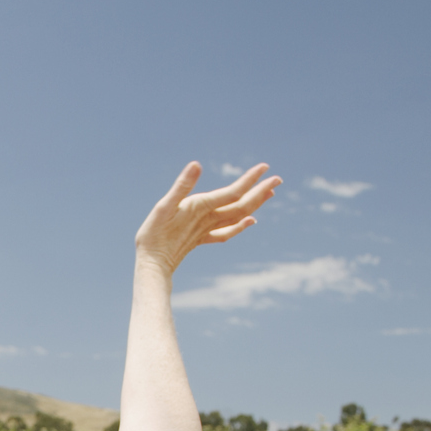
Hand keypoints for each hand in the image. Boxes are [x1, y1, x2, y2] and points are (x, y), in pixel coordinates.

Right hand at [134, 162, 279, 275]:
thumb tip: (196, 165)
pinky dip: (241, 225)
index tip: (266, 168)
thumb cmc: (154, 234)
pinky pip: (226, 231)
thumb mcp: (164, 205)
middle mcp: (209, 219)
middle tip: (278, 179)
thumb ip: (182, 186)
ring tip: (270, 193)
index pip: (233, 192)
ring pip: (238, 216)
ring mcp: (207, 230)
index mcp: (202, 207)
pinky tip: (250, 221)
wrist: (152, 265)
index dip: (250, 179)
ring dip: (255, 204)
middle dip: (261, 191)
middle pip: (242, 204)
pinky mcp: (201, 238)